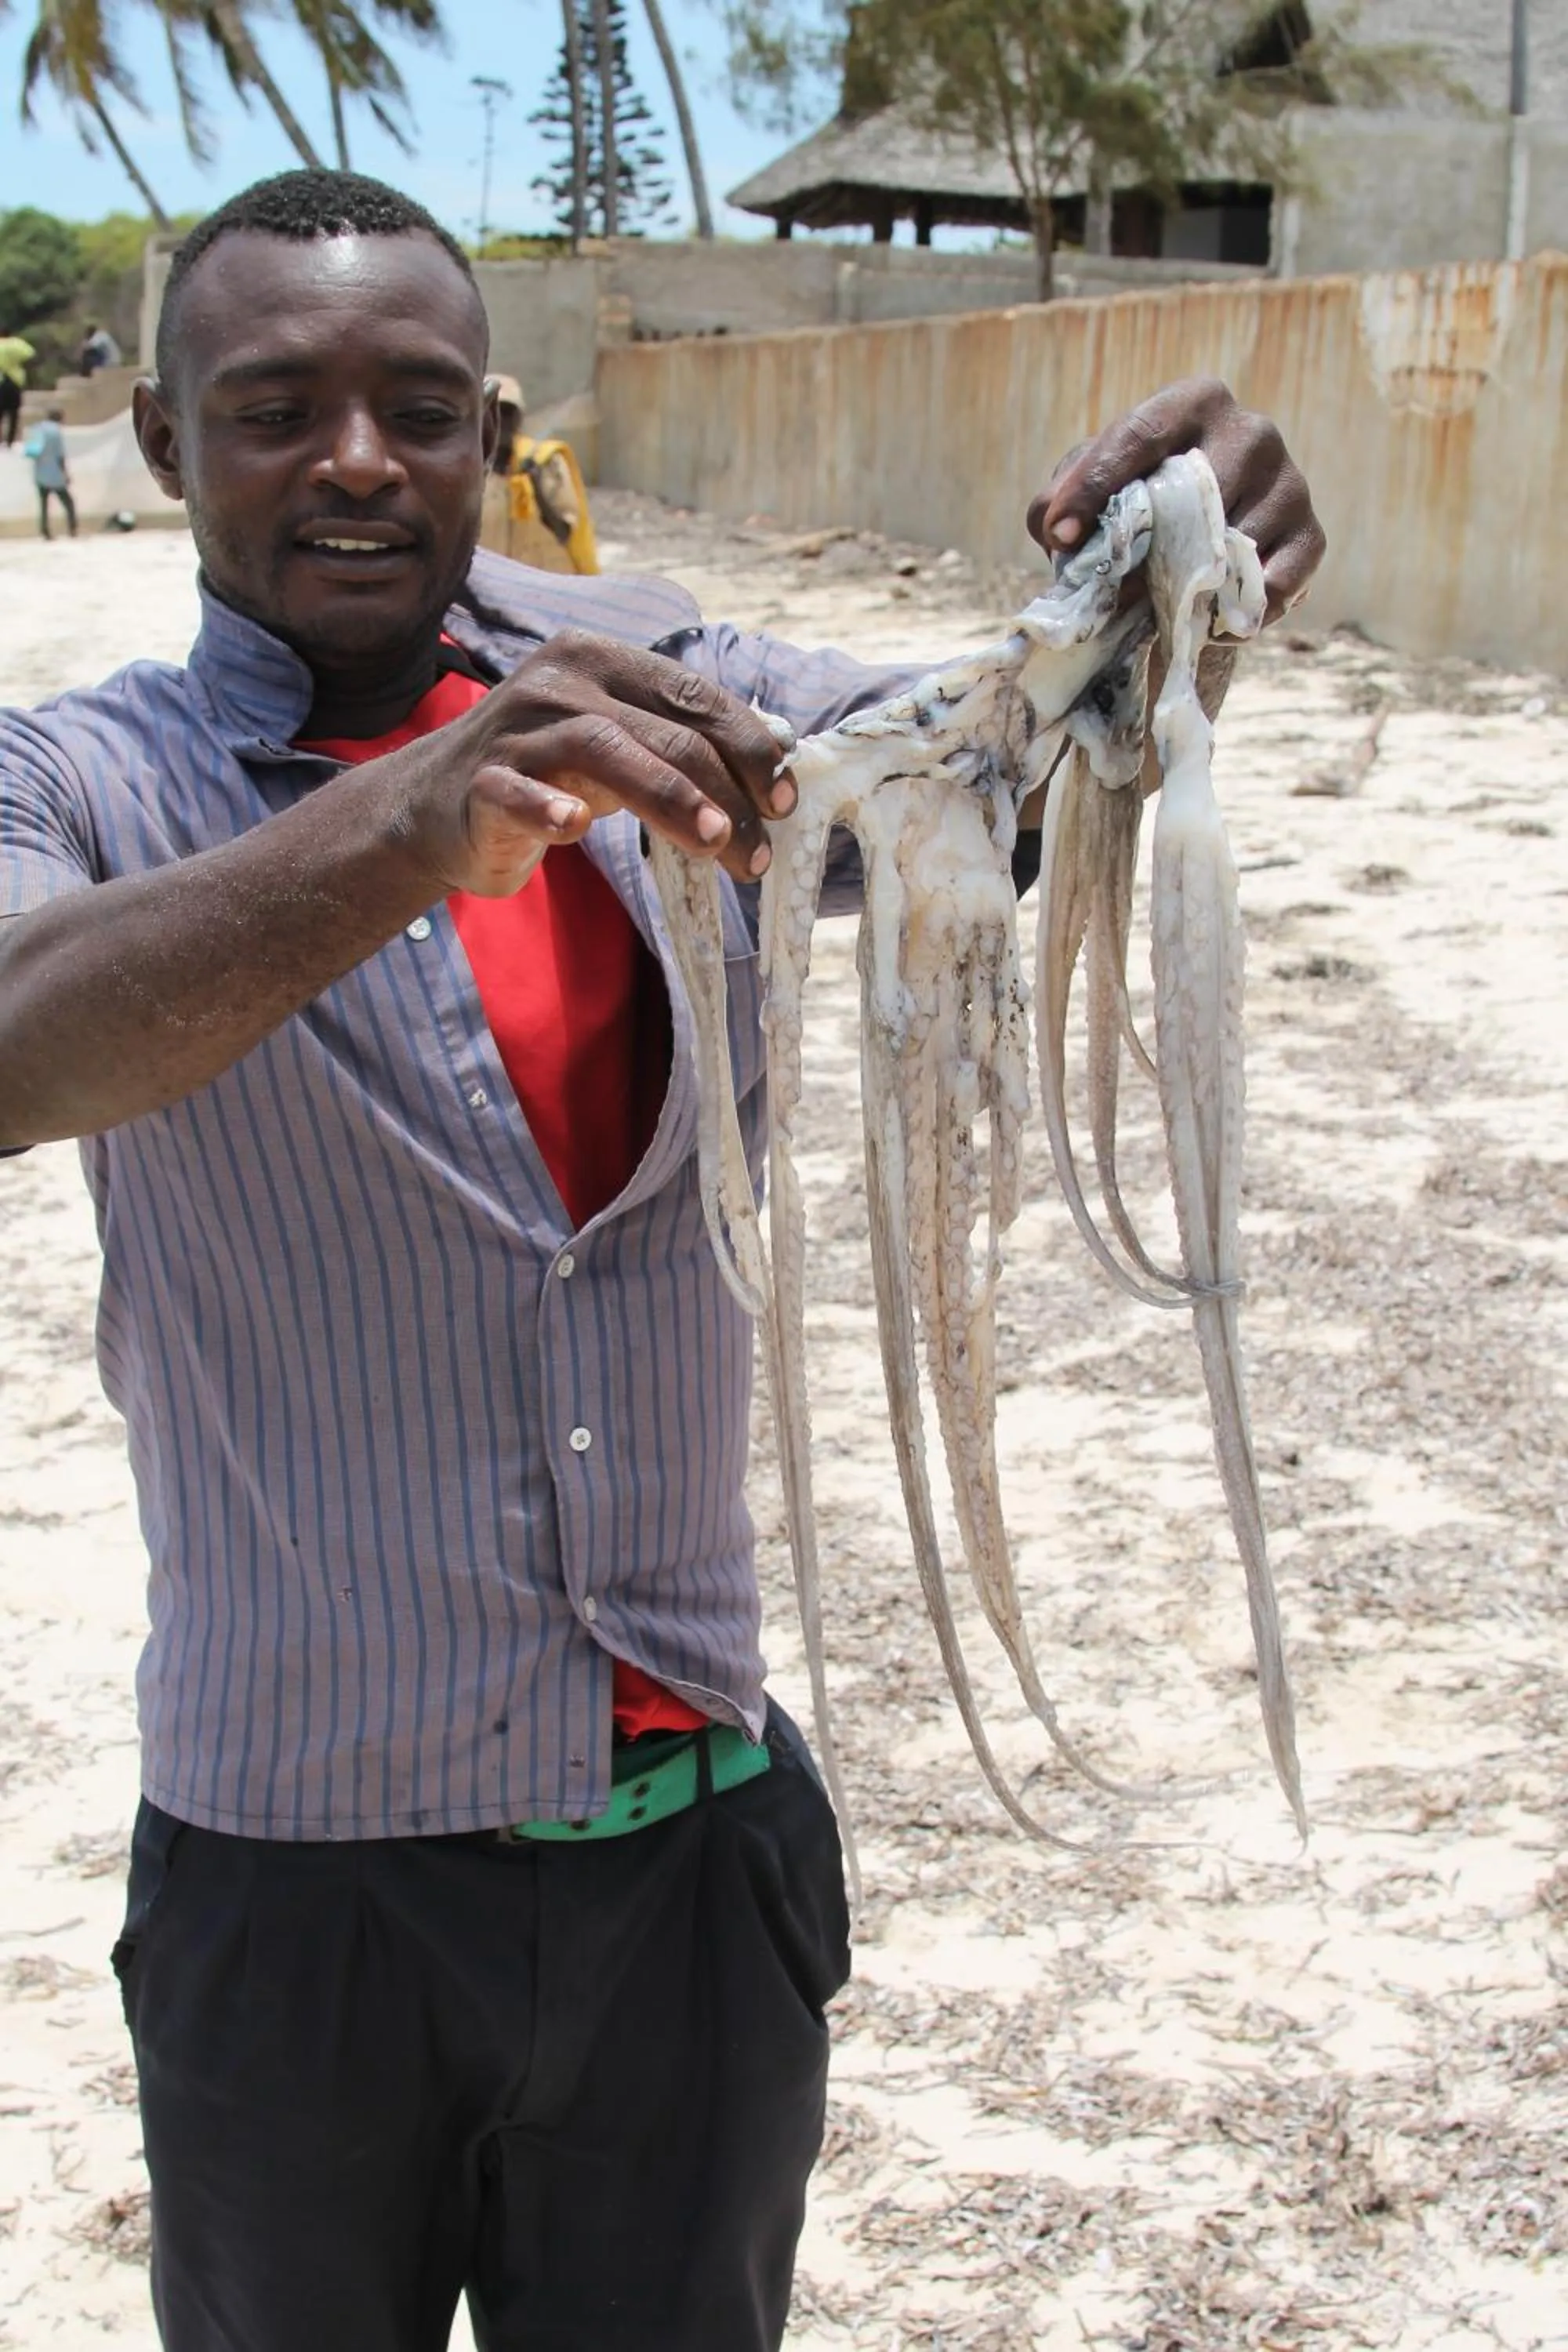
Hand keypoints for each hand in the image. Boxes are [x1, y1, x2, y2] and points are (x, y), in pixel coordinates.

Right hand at [376, 630, 795, 897]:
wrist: (439, 806)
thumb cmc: (549, 773)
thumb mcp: (619, 744)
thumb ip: (680, 741)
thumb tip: (778, 760)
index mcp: (601, 660)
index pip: (693, 695)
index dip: (748, 747)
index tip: (784, 803)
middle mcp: (560, 682)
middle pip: (663, 731)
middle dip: (725, 793)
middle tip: (757, 853)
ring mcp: (516, 729)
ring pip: (604, 751)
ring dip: (668, 799)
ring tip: (715, 843)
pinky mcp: (480, 781)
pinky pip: (516, 791)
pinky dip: (546, 808)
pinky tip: (574, 830)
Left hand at [1028, 377, 1325, 623]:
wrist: (1198, 544)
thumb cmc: (1135, 507)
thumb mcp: (1086, 493)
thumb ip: (1057, 502)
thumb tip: (1059, 530)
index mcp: (1192, 403)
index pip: (1140, 435)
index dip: (1096, 486)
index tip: (1059, 533)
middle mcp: (1250, 431)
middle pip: (1195, 492)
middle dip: (1147, 551)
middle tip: (1113, 595)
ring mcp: (1288, 482)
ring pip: (1233, 545)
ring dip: (1192, 590)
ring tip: (1161, 612)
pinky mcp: (1310, 535)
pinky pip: (1275, 585)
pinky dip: (1238, 615)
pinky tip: (1210, 625)